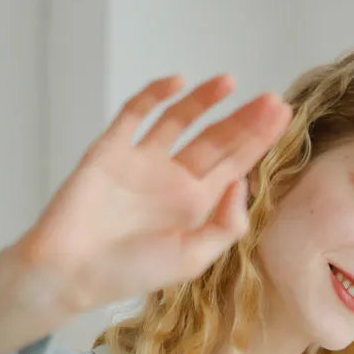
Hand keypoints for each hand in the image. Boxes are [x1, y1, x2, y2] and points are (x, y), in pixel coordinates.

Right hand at [16, 73, 291, 313]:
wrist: (71, 270)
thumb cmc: (129, 273)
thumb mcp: (192, 259)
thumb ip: (225, 225)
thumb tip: (242, 182)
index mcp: (195, 206)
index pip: (235, 165)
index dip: (258, 140)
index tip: (282, 115)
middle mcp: (173, 179)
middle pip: (217, 139)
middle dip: (244, 119)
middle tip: (272, 98)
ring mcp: (142, 161)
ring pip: (180, 120)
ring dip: (205, 100)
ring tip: (230, 81)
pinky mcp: (111, 148)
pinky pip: (135, 114)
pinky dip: (155, 95)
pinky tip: (178, 83)